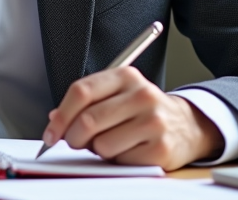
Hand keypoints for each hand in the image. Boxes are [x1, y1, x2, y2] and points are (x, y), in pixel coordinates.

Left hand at [41, 67, 224, 170]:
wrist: (186, 126)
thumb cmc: (143, 110)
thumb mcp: (117, 94)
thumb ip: (87, 102)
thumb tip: (54, 120)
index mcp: (126, 76)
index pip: (82, 91)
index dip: (61, 115)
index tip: (51, 132)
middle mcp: (142, 95)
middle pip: (88, 119)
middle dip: (72, 137)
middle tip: (73, 142)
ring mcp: (154, 121)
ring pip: (102, 144)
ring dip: (97, 150)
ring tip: (110, 142)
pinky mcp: (161, 148)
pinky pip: (120, 161)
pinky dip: (116, 160)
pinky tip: (128, 150)